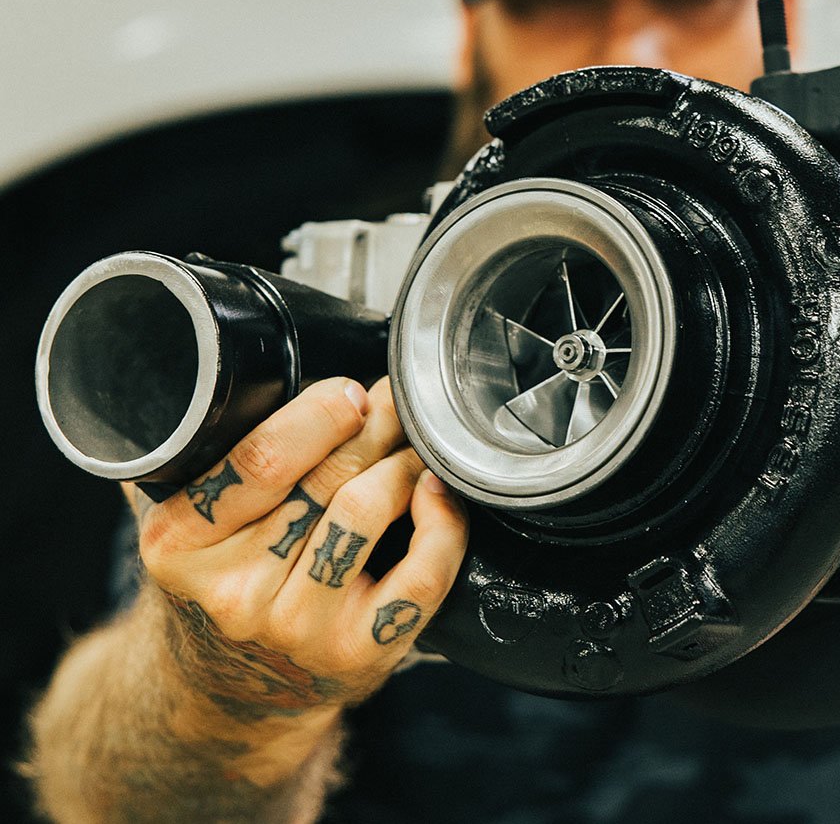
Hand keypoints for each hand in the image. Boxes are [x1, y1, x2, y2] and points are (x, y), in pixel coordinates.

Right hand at [133, 376, 468, 720]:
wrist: (233, 687)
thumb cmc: (222, 580)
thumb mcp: (187, 521)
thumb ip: (208, 455)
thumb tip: (264, 369)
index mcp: (180, 543)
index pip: (262, 459)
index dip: (320, 413)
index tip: (350, 391)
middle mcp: (237, 591)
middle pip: (327, 478)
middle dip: (375, 424)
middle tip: (396, 401)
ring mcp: (300, 627)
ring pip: (369, 512)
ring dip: (405, 463)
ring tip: (413, 443)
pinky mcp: (358, 652)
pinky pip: (421, 575)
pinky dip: (443, 524)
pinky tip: (439, 494)